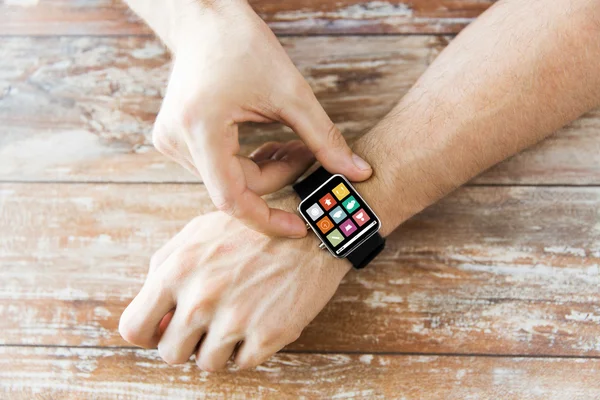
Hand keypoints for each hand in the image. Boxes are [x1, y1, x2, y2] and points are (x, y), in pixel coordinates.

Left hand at [118, 200, 350, 370]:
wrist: (311, 228)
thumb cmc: (251, 231)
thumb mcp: (198, 233)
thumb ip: (165, 270)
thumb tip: (155, 314)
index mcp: (177, 270)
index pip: (133, 327)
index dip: (147, 334)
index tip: (164, 331)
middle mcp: (201, 298)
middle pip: (170, 353)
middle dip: (185, 343)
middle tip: (206, 325)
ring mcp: (235, 319)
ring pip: (207, 363)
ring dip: (218, 348)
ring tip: (237, 319)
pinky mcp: (268, 334)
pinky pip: (242, 364)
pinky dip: (248, 349)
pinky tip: (258, 321)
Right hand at [152, 0, 371, 237]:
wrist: (205, 19)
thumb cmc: (242, 45)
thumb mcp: (291, 93)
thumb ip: (325, 138)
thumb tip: (357, 173)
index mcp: (200, 129)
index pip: (232, 199)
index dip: (268, 220)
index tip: (299, 227)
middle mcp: (177, 141)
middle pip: (236, 187)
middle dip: (277, 178)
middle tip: (308, 158)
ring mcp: (171, 142)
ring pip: (228, 179)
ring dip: (264, 170)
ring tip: (293, 145)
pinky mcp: (176, 139)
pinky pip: (218, 167)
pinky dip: (247, 163)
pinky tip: (268, 144)